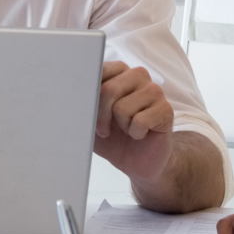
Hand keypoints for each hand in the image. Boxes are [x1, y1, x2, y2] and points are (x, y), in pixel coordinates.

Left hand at [91, 61, 174, 179]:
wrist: (137, 162)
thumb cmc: (112, 138)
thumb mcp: (88, 120)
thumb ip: (80, 104)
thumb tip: (67, 100)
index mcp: (118, 72)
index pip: (98, 71)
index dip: (89, 97)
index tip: (88, 113)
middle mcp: (137, 75)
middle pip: (109, 90)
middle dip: (101, 117)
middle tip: (105, 130)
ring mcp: (154, 91)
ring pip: (122, 108)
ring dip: (121, 126)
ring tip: (127, 128)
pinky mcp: (166, 109)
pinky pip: (139, 121)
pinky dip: (135, 133)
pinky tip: (141, 133)